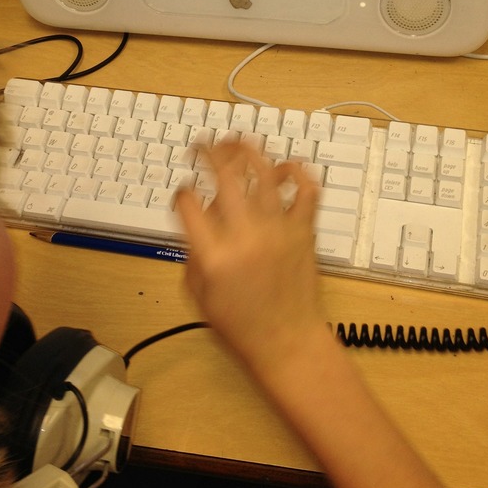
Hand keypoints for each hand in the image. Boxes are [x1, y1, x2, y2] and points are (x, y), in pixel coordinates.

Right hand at [175, 141, 325, 377]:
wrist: (287, 343)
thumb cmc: (242, 326)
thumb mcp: (199, 293)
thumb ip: (194, 250)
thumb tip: (198, 217)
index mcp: (214, 254)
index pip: (188, 201)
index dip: (181, 192)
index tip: (183, 194)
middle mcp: (245, 235)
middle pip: (224, 172)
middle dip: (209, 151)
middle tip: (203, 146)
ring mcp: (278, 230)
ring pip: (264, 171)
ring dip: (247, 150)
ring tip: (237, 145)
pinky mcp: (303, 231)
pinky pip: (306, 189)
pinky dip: (297, 172)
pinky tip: (284, 167)